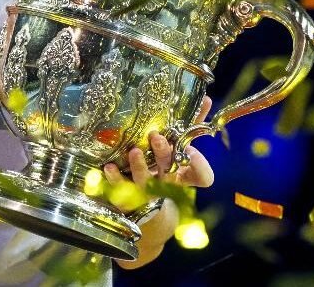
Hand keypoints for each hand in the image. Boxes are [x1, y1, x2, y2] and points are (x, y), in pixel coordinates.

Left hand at [105, 96, 215, 268]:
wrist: (148, 216)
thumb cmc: (165, 172)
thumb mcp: (179, 150)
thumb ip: (190, 125)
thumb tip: (204, 98)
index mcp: (182, 175)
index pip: (201, 177)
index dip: (199, 166)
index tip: (194, 150)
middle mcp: (166, 185)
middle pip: (169, 173)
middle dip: (163, 155)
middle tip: (157, 137)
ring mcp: (146, 194)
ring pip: (144, 183)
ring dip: (139, 167)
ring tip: (134, 151)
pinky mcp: (127, 200)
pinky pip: (120, 191)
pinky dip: (115, 179)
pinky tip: (109, 167)